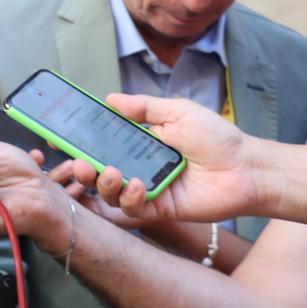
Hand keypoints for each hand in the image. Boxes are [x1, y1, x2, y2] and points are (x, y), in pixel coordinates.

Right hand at [91, 93, 257, 222]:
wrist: (247, 168)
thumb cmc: (218, 139)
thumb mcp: (179, 112)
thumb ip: (144, 107)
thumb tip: (110, 98)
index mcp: (141, 143)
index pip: (102, 143)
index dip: (80, 142)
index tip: (59, 139)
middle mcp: (140, 166)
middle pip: (99, 171)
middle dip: (83, 169)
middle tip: (79, 164)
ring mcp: (147, 189)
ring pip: (111, 193)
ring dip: (103, 184)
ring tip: (110, 172)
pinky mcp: (159, 209)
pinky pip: (133, 209)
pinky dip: (130, 198)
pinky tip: (138, 184)